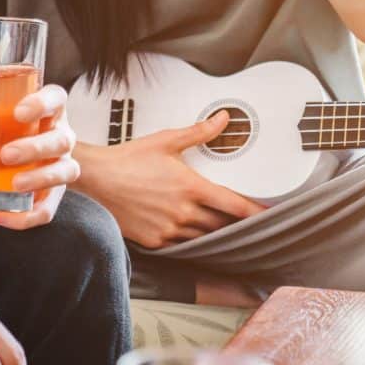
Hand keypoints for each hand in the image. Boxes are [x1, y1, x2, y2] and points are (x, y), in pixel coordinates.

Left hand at [0, 84, 79, 230]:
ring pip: (65, 172)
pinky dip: (27, 216)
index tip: (19, 112)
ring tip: (14, 185)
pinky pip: (49, 208)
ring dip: (40, 179)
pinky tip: (1, 216)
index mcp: (48, 108)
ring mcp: (61, 165)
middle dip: (35, 148)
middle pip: (61, 140)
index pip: (55, 98)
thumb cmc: (2, 125)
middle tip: (6, 155)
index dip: (42, 103)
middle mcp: (61, 135)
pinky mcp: (54, 193)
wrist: (28, 153)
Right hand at [78, 111, 266, 249]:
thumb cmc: (128, 159)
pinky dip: (187, 240)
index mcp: (191, 187)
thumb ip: (199, 132)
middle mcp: (183, 211)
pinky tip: (188, 233)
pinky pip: (180, 245)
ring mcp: (169, 229)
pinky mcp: (154, 240)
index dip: (255, 213)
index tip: (268, 216)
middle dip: (232, 224)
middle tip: (243, 223)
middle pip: (221, 225)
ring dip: (211, 233)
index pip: (234, 205)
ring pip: (202, 238)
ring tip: (217, 229)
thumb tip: (222, 119)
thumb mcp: (165, 141)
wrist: (96, 179)